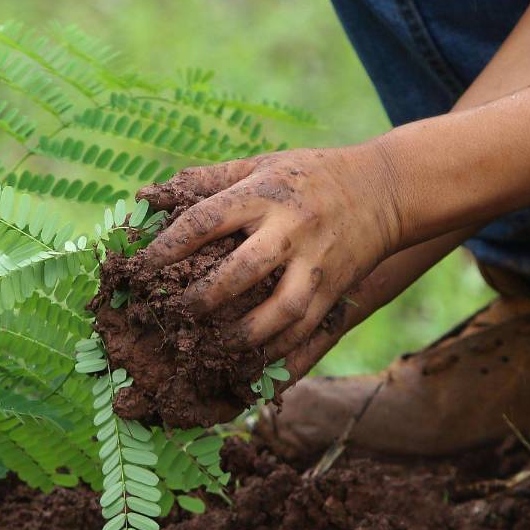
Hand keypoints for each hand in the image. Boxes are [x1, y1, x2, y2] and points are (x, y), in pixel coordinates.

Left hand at [136, 144, 403, 360]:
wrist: (386, 188)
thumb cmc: (308, 174)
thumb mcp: (258, 164)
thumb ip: (206, 179)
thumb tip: (146, 197)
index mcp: (263, 195)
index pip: (207, 221)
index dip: (170, 246)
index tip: (143, 267)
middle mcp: (290, 229)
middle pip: (243, 269)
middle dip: (205, 297)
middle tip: (177, 312)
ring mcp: (315, 262)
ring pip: (281, 309)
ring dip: (244, 336)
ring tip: (213, 349)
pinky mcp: (334, 288)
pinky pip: (306, 329)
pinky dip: (278, 353)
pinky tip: (251, 366)